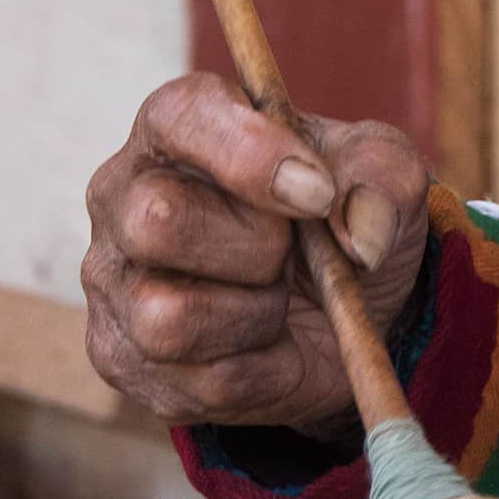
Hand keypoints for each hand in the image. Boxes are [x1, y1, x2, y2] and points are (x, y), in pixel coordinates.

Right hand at [81, 75, 430, 433]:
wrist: (343, 307)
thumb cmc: (342, 214)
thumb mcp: (385, 176)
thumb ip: (381, 180)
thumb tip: (359, 235)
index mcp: (179, 128)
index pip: (180, 116)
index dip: (249, 153)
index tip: (317, 191)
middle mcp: (124, 196)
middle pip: (157, 220)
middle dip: (256, 247)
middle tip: (294, 253)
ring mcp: (113, 283)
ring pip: (169, 316)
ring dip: (257, 316)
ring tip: (277, 299)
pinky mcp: (124, 360)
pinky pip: (201, 382)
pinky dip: (264, 370)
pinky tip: (270, 344)